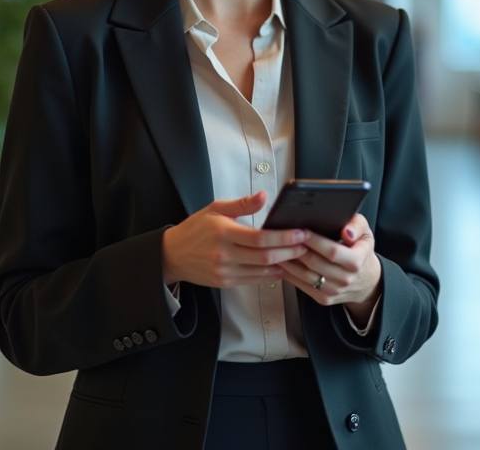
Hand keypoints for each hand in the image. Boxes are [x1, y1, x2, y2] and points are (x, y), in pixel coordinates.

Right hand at [161, 191, 308, 288]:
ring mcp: (224, 271)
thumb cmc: (195, 229)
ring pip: (262, 271)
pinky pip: (253, 280)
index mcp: (222, 232)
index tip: (300, 233)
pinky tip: (283, 269)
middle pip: (264, 257)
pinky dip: (271, 275)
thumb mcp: (215, 209)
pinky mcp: (225, 282)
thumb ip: (242, 204)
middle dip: (290, 252)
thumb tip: (264, 196)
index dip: (283, 237)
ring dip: (284, 266)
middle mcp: (224, 254)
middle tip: (307, 246)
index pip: (259, 238)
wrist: (173, 254)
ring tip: (300, 258)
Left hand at [278, 213, 381, 322]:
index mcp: (356, 262)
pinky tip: (281, 262)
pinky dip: (289, 273)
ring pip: (304, 275)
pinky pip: (301, 285)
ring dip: (288, 261)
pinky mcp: (323, 298)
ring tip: (277, 248)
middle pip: (314, 263)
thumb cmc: (361, 251)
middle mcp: (345, 279)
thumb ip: (357, 226)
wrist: (366, 281)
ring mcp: (333, 291)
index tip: (300, 230)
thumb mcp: (366, 234)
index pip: (331, 251)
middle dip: (296, 249)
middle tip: (283, 236)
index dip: (314, 241)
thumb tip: (346, 232)